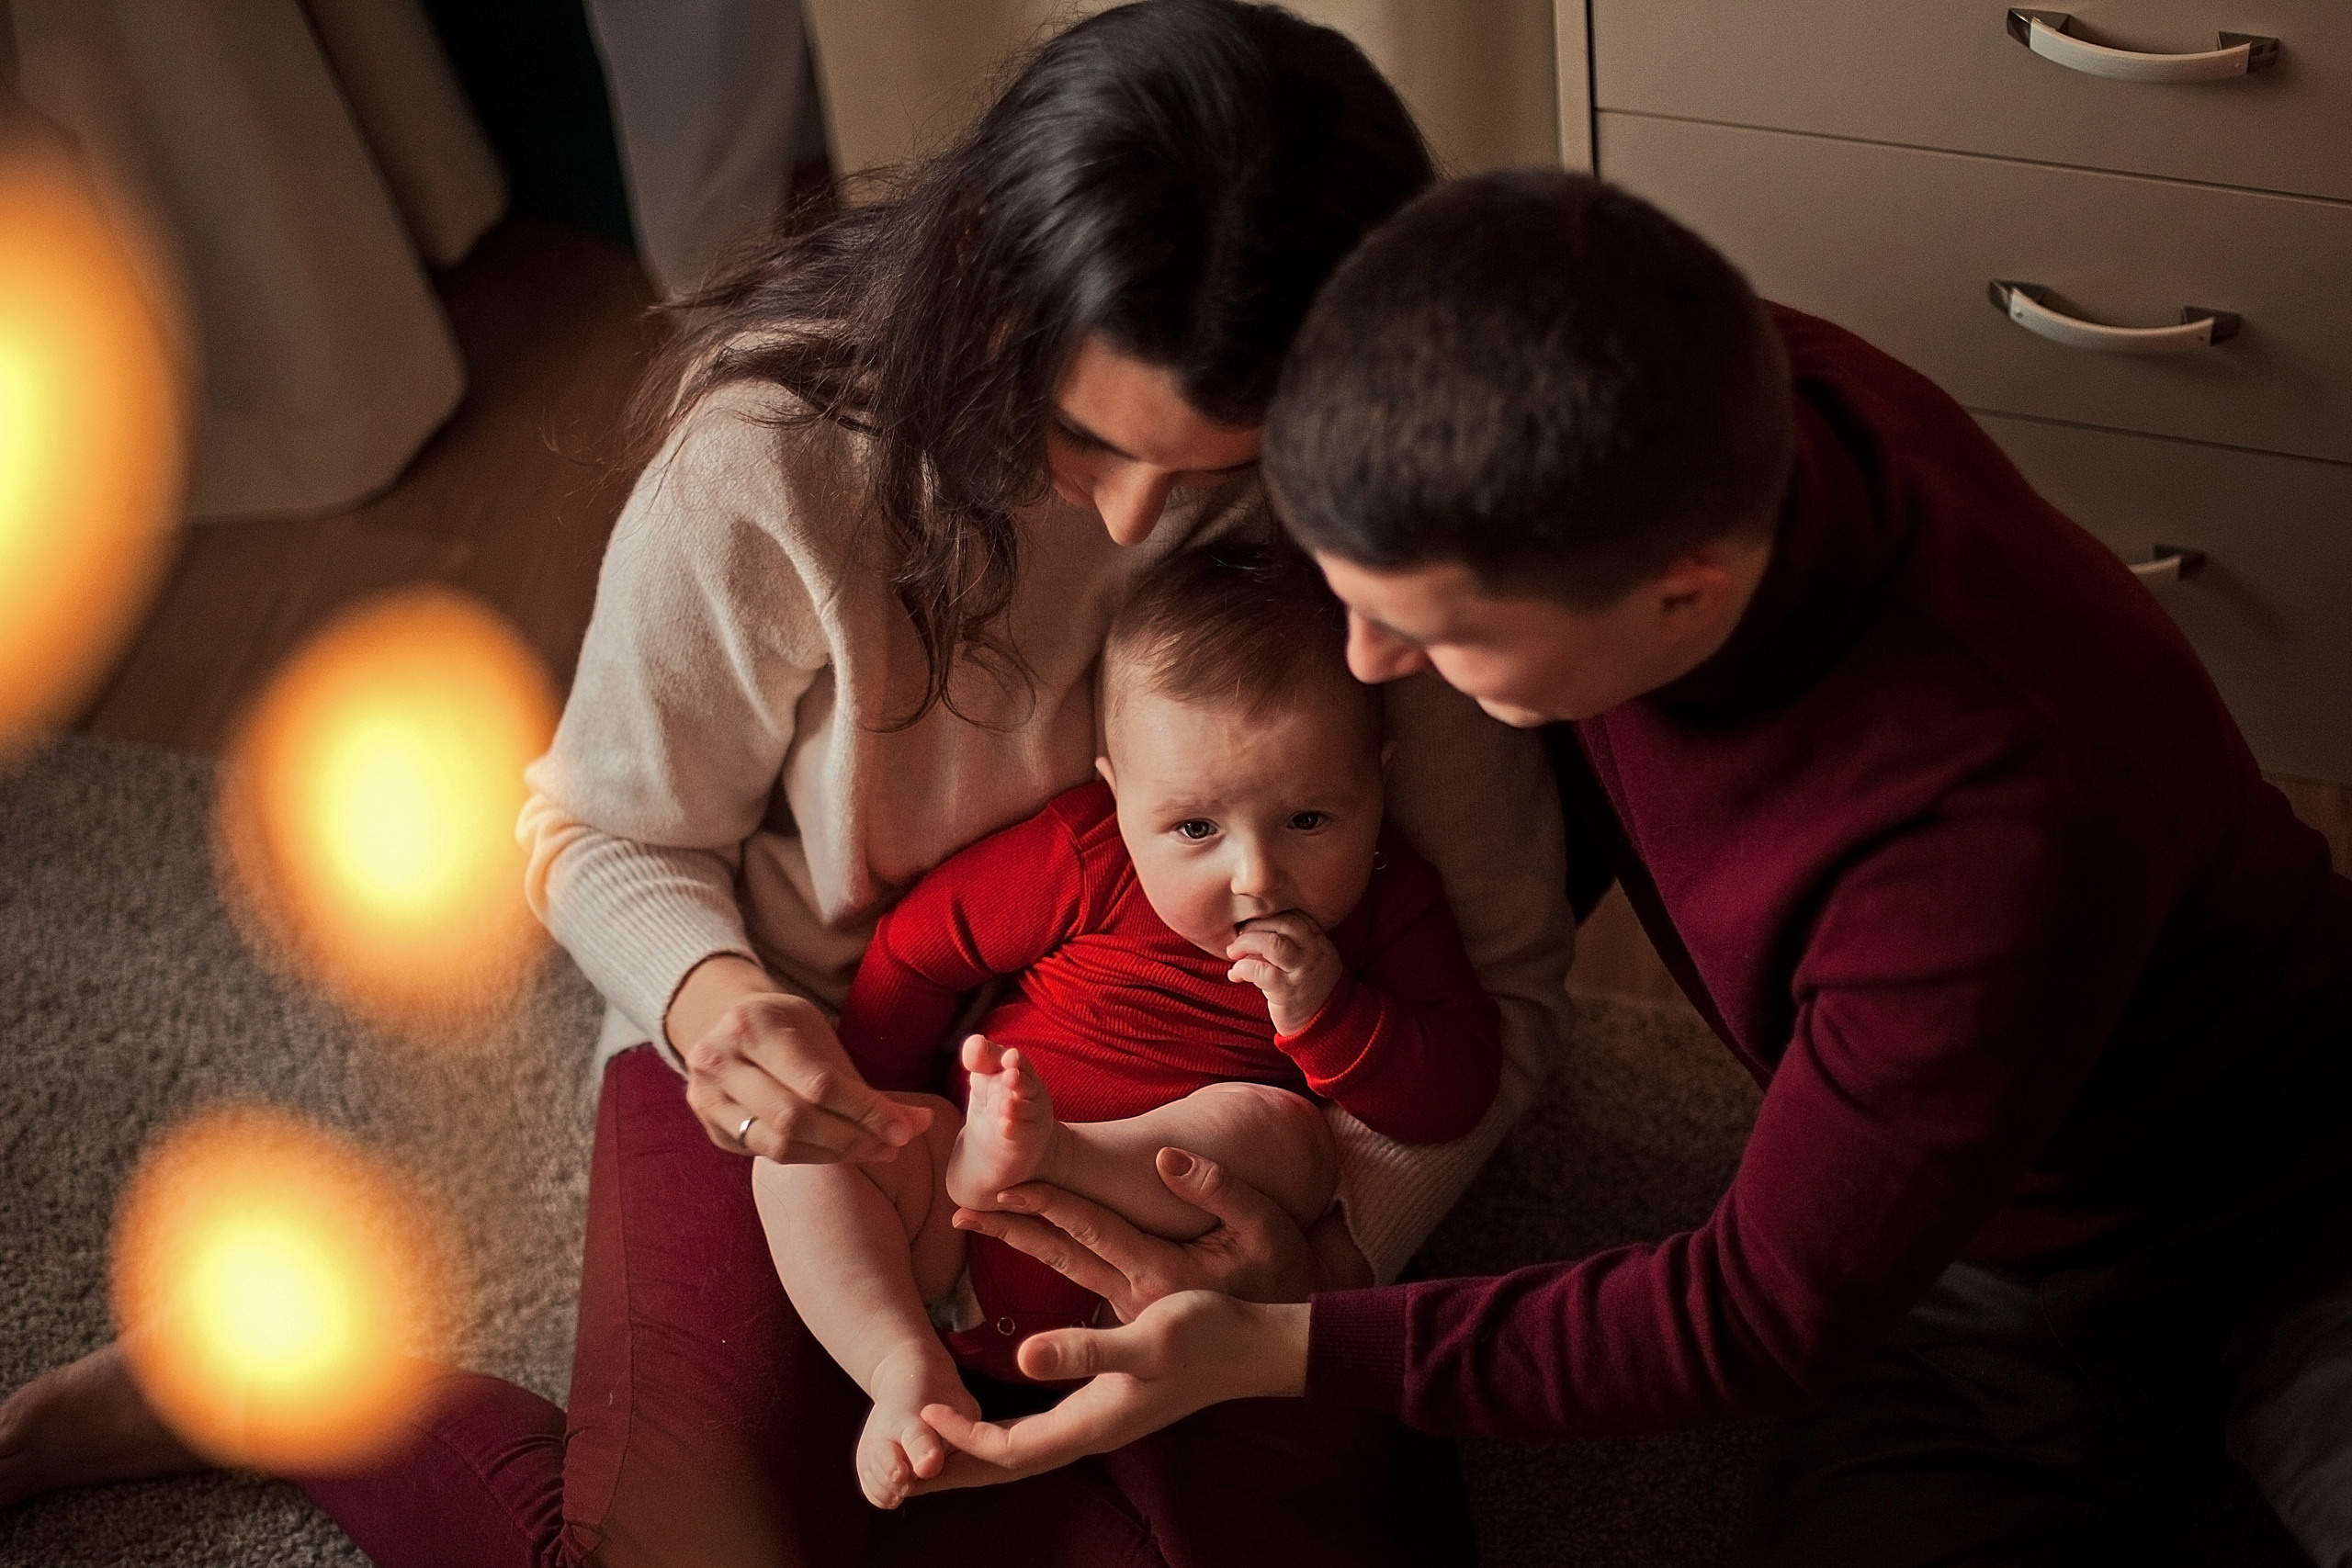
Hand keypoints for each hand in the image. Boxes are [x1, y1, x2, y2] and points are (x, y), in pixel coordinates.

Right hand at [671, 956, 930, 1162]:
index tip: (905, 1129)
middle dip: (853, 1137)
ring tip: (874, 1151)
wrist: (724, 1023)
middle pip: (796, 1118)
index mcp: (750, 1025)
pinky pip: (767, 1154)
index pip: (817, 1083)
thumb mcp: (821, 1036)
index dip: (865, 1111)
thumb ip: (862, 1082)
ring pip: (779, 1144)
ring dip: (835, 1154)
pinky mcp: (711, 1129)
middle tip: (894, 1146)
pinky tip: (839, 1153)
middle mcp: (717, 1061)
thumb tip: (921, 1124)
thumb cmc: (786, 1029)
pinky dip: (810, 1157)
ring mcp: (706, 1098)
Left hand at [905, 1291, 1310, 1495]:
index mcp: (1094, 1422)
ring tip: (927, 1454)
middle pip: (1008, 1463)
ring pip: (1021, 1450)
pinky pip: (1038, 1433)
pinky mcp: (1107, 1405)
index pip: (1010, 1447)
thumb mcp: (1148, 1337)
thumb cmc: (1207, 1335)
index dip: (961, 1438)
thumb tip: (1023, 1360)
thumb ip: (1086, 1349)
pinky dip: (1001, 1434)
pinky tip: (985, 1421)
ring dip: (973, 1454)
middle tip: (898, 1472)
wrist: (1255, 1346)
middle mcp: (1092, 1430)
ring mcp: (1100, 1421)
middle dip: (955, 1468)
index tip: (919, 1416)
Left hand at [952, 1146, 1334, 1318]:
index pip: (1093, 1232)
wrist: (1287, 1345)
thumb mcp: (1264, 1229)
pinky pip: (1077, 1291)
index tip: (1005, 1184)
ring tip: (972, 1220)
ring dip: (1019, 1246)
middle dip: (1009, 1232)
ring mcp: (1132, 1317)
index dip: (1047, 1204)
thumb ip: (1217, 1189)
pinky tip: (1016, 1244)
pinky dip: (1043, 1260)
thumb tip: (1166, 1154)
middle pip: (1062, 1258)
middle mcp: (1137, 1301)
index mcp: (1164, 1277)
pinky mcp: (1131, 1326)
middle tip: (960, 1209)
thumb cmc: (1283, 1275)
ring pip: (1064, 1277)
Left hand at [1225, 912, 1341, 1033]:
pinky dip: (1242, 968)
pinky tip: (1234, 974)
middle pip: (1282, 924)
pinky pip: (1260, 972)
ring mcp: (1302, 973)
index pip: (1294, 915)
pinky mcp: (1288, 993)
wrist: (1328, 1027)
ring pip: (1272, 944)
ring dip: (1245, 943)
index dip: (1268, 915)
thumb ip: (1290, 944)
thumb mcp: (1308, 962)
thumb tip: (1251, 930)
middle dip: (1254, 925)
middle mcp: (1314, 954)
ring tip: (1233, 952)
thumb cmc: (1309, 990)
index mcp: (1319, 942)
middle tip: (1238, 936)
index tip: (1252, 922)